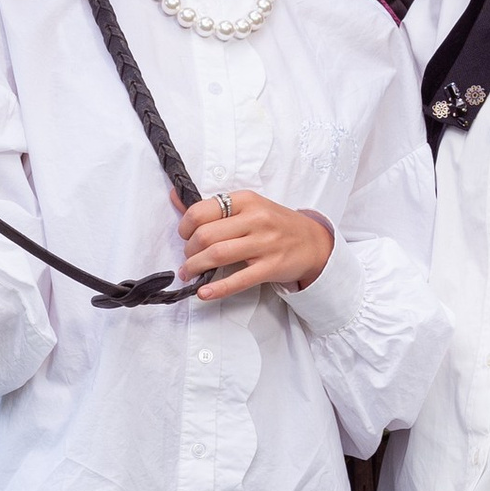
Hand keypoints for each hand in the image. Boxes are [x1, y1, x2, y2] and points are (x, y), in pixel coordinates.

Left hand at [176, 189, 334, 300]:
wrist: (314, 242)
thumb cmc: (276, 224)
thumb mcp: (248, 206)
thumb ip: (213, 206)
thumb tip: (175, 197)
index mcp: (246, 200)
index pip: (202, 210)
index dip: (185, 226)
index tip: (184, 236)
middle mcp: (255, 219)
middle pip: (206, 235)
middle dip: (188, 250)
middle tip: (188, 258)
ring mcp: (265, 244)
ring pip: (217, 255)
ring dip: (195, 267)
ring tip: (189, 273)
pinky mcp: (271, 267)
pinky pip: (238, 280)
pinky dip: (217, 289)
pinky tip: (203, 293)